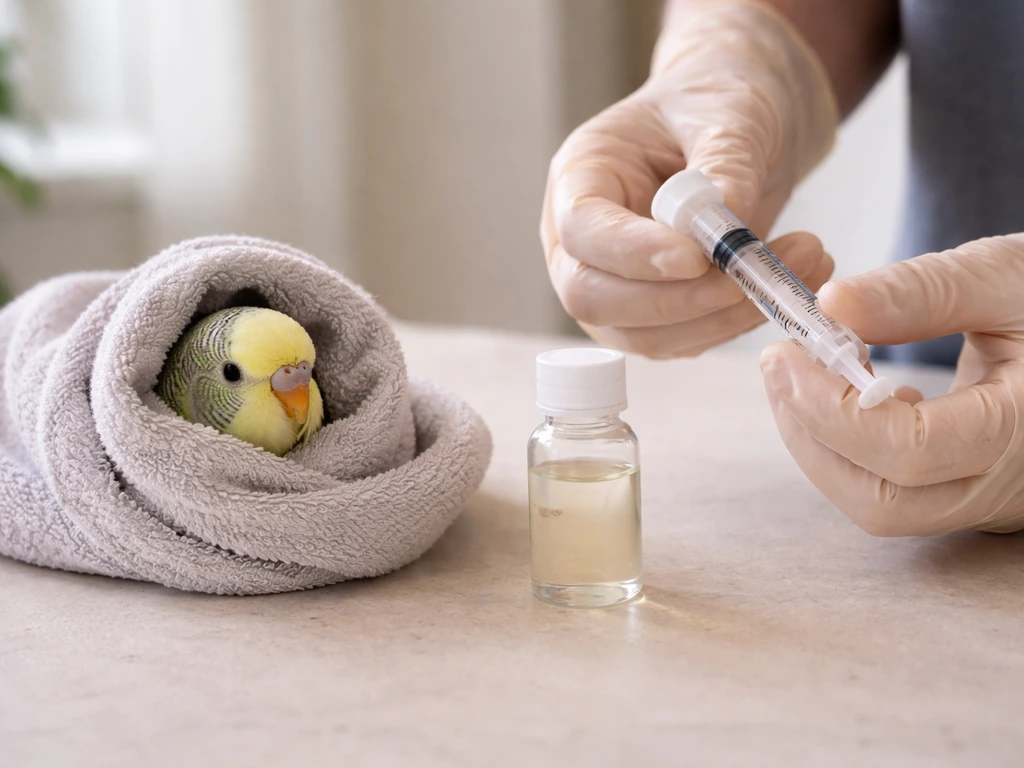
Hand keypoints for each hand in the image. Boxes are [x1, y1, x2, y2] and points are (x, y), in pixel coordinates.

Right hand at [540, 0, 837, 357]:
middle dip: (675, 301)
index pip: (581, 230)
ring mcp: (612, 284)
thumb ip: (725, 164)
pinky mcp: (653, 315)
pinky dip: (738, 322)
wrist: (742, 125)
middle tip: (749, 278)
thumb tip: (727, 230)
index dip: (630, 254)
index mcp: (580, 176)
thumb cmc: (718, 101)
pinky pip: (684, 341)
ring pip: (642, 334)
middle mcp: (581, 241)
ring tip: (799, 265)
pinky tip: (788, 283)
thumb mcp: (730, 111)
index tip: (696, 259)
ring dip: (721, 317)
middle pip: (593, 296)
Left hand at [761, 234, 1023, 535]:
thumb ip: (922, 292)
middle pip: (884, 501)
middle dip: (812, 435)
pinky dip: (844, 447)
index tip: (786, 354)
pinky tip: (836, 392)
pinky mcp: (962, 493)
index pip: (911, 453)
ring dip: (819, 443)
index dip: (832, 409)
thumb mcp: (1005, 277)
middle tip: (779, 365)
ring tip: (798, 373)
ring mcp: (984, 500)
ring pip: (879, 505)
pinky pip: (888, 491)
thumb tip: (831, 305)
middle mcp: (1006, 486)